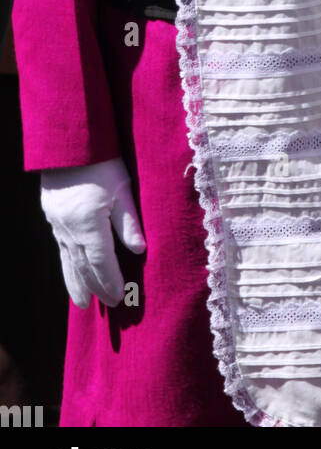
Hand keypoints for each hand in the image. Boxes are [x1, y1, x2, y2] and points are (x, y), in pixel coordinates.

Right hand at [40, 157, 145, 309]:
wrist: (69, 143)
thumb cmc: (101, 163)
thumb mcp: (122, 189)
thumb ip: (129, 222)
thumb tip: (139, 250)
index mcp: (90, 224)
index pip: (101, 262)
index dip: (111, 282)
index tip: (121, 299)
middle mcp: (71, 228)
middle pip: (84, 266)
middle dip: (96, 287)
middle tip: (109, 306)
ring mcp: (59, 224)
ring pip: (68, 260)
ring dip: (76, 283)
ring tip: (83, 302)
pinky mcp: (53, 217)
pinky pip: (61, 248)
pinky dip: (67, 265)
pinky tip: (70, 272)